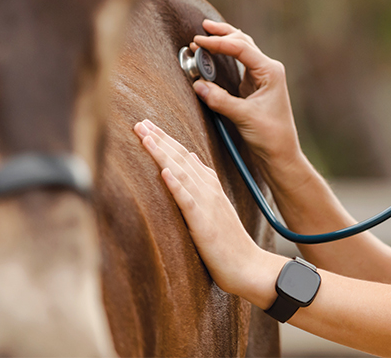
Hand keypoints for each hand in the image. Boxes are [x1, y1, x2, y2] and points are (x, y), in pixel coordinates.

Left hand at [133, 119, 281, 300]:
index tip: (148, 126)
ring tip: (145, 136)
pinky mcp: (204, 224)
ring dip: (162, 153)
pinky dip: (176, 185)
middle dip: (160, 139)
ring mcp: (207, 206)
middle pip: (181, 159)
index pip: (185, 157)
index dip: (167, 140)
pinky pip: (188, 201)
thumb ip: (202, 187)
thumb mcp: (215, 211)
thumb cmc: (230, 245)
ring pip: (181, 173)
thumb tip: (189, 163)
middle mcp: (209, 191)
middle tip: (140, 122)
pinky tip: (164, 172)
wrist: (251, 268)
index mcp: (210, 188)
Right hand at [190, 19, 301, 172]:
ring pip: (242, 50)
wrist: (281, 154)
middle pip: (243, 42)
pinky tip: (215, 51)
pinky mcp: (253, 87)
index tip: (197, 41)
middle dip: (222, 34)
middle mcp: (267, 70)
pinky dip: (225, 55)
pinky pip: (238, 64)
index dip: (218, 43)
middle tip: (202, 29)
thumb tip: (197, 85)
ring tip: (207, 33)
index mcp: (270, 72)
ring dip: (224, 41)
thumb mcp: (244, 117)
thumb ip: (220, 100)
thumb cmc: (270, 136)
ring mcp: (261, 77)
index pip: (241, 48)